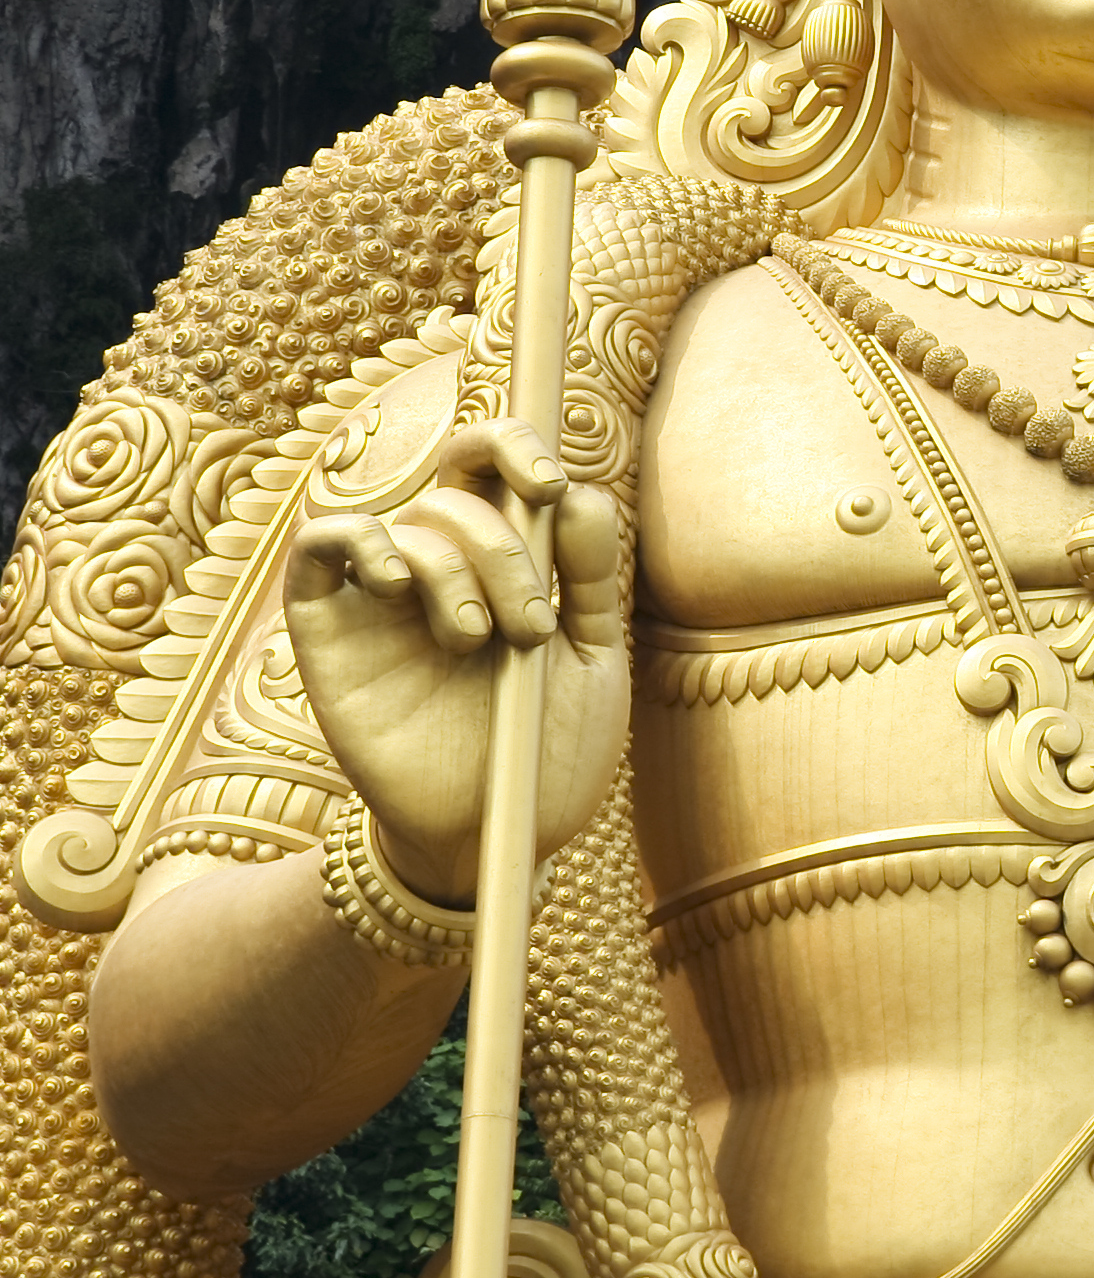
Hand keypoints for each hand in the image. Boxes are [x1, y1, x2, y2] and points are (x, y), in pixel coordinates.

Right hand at [285, 421, 630, 908]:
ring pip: (403, 521)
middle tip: (531, 629)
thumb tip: (577, 491)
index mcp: (503, 561)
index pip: (489, 464)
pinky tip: (399, 583)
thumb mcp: (591, 656)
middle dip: (506, 552)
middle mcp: (438, 567)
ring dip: (452, 567)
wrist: (495, 831)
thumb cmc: (546, 746)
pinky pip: (318, 547)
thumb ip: (586, 574)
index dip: (512, 446)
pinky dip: (359, 541)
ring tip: (477, 640)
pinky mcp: (326, 634)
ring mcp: (380, 599)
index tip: (550, 483)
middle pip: (456, 498)